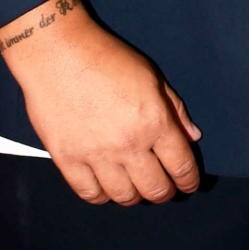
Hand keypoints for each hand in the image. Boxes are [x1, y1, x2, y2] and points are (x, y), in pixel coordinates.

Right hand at [0, 0, 201, 204]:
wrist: (57, 52)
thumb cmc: (106, 58)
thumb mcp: (151, 76)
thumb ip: (175, 109)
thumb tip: (191, 136)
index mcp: (154, 122)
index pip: (181, 166)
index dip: (189, 181)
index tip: (187, 185)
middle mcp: (128, 144)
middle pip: (155, 189)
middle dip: (164, 193)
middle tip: (162, 189)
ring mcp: (96, 154)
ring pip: (124, 196)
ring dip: (134, 196)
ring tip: (134, 187)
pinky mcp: (67, 158)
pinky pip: (89, 193)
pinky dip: (101, 195)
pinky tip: (105, 186)